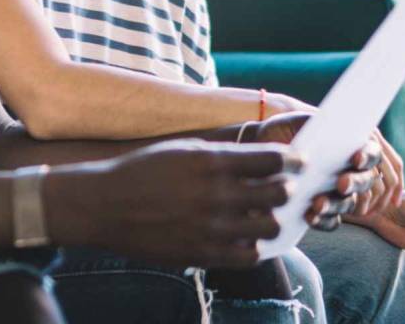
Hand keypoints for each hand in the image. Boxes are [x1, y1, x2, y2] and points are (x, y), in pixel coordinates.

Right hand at [54, 140, 301, 268]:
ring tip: (262, 214)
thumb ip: (224, 155)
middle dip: (286, 188)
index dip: (293, 160)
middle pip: (279, 193)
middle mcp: (215, 194)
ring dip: (272, 218)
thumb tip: (263, 155)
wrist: (106, 205)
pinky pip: (249, 255)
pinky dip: (253, 246)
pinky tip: (245, 237)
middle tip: (283, 187)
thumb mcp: (184, 150)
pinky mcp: (202, 254)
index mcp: (211, 162)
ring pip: (270, 226)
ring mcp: (210, 227)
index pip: (273, 159)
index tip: (298, 162)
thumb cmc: (145, 171)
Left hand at [255, 102, 404, 219]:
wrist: (262, 146)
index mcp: (351, 145)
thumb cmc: (285, 128)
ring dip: (337, 204)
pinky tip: (310, 216)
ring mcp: (336, 192)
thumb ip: (319, 125)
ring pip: (349, 203)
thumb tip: (334, 134)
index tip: (355, 158)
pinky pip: (331, 221)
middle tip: (341, 184)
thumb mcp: (301, 121)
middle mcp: (349, 170)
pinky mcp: (322, 209)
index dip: (369, 157)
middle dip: (356, 182)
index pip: (373, 153)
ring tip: (318, 204)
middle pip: (367, 180)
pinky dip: (323, 220)